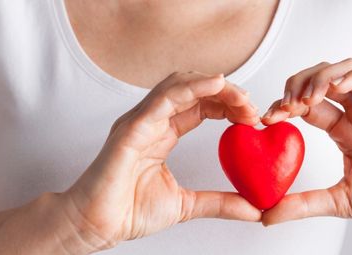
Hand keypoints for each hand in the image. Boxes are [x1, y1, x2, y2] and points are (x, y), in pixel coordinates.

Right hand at [61, 72, 260, 252]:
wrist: (96, 225)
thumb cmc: (128, 211)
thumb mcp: (186, 205)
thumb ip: (220, 202)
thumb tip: (254, 209)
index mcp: (162, 133)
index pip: (200, 105)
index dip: (227, 105)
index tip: (252, 117)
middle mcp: (151, 121)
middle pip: (193, 90)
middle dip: (226, 92)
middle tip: (251, 106)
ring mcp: (140, 121)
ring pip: (178, 85)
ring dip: (214, 85)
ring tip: (240, 96)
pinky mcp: (131, 128)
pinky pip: (163, 99)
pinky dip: (191, 88)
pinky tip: (216, 85)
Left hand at [261, 58, 351, 233]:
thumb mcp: (339, 201)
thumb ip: (303, 204)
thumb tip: (266, 216)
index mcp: (343, 130)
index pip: (306, 106)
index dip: (284, 106)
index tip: (267, 119)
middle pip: (320, 80)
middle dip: (297, 86)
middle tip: (285, 105)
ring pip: (345, 70)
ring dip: (321, 78)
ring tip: (307, 98)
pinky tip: (337, 87)